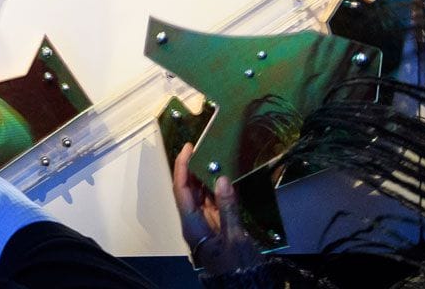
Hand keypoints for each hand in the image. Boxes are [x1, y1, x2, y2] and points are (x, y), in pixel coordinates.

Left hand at [172, 142, 262, 272]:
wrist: (243, 286)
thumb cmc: (236, 268)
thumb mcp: (234, 238)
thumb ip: (228, 208)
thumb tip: (222, 180)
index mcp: (192, 225)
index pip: (181, 189)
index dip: (182, 167)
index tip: (187, 148)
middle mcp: (195, 223)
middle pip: (190, 190)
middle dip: (196, 168)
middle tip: (206, 149)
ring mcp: (207, 226)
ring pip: (203, 196)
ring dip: (208, 178)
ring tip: (217, 159)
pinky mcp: (219, 229)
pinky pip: (215, 204)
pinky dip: (219, 190)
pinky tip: (227, 179)